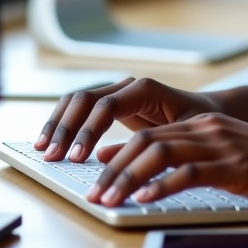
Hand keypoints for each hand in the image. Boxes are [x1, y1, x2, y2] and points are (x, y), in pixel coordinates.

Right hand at [35, 77, 220, 162]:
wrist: (204, 113)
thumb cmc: (197, 125)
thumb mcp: (178, 137)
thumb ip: (146, 144)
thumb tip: (104, 160)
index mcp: (146, 90)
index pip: (107, 105)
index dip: (88, 131)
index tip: (76, 158)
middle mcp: (128, 86)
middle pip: (85, 99)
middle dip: (66, 128)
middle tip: (52, 157)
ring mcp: (117, 92)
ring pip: (76, 100)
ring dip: (57, 124)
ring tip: (43, 151)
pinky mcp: (109, 104)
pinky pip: (78, 108)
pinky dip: (61, 123)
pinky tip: (49, 142)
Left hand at [85, 113, 247, 210]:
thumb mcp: (225, 156)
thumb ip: (187, 158)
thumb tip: (143, 172)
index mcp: (205, 124)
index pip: (148, 134)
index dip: (117, 155)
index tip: (95, 176)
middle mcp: (210, 128)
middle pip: (147, 141)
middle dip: (114, 170)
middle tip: (94, 196)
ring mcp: (223, 145)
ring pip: (161, 153)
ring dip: (129, 178)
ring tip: (110, 201)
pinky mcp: (236, 166)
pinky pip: (191, 173)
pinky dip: (163, 186)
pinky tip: (146, 200)